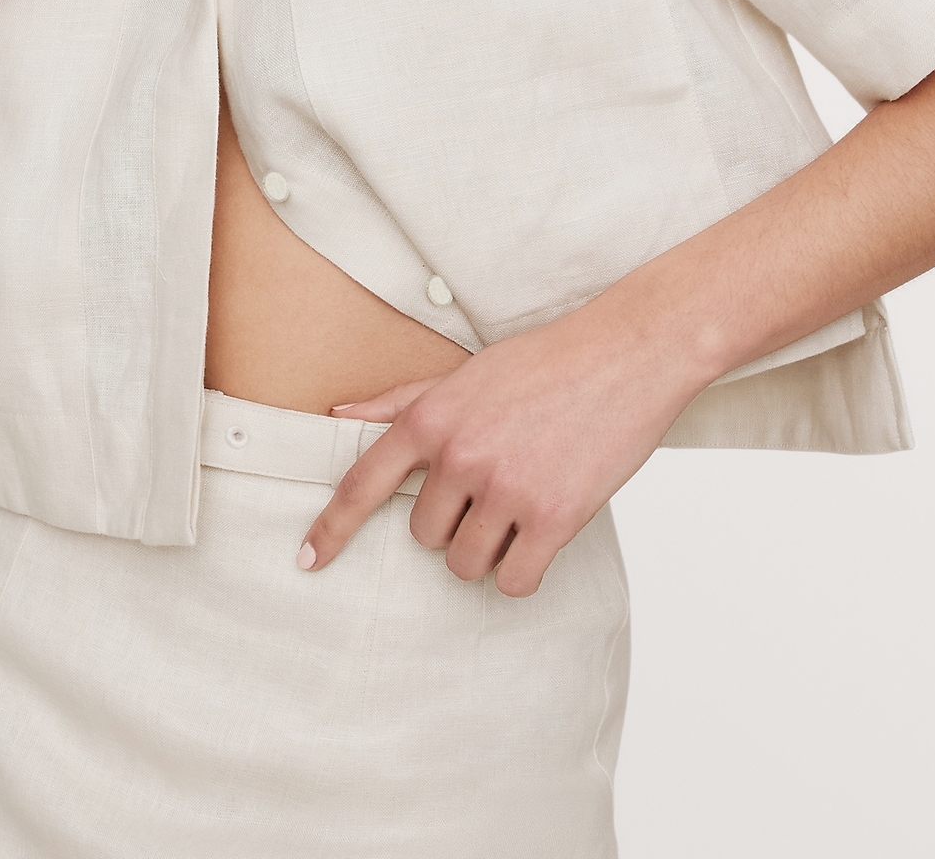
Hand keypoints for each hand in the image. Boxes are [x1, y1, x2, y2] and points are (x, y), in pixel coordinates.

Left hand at [301, 295, 711, 595]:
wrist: (627, 354)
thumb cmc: (546, 361)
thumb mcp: (465, 373)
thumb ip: (403, 400)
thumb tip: (340, 413)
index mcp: (432, 416)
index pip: (364, 483)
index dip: (331, 528)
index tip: (308, 562)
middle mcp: (460, 454)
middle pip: (425, 535)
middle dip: (455, 522)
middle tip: (497, 484)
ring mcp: (505, 488)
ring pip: (465, 563)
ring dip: (489, 548)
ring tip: (523, 501)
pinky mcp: (552, 517)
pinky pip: (514, 581)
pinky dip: (523, 571)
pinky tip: (541, 538)